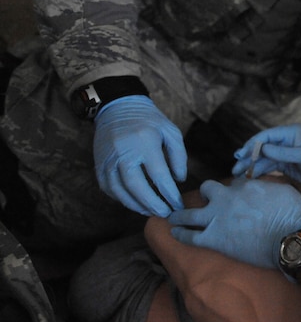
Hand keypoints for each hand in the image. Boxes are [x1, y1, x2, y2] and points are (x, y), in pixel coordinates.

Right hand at [93, 95, 186, 215]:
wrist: (118, 107)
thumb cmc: (149, 121)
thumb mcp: (171, 131)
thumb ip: (179, 156)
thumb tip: (179, 180)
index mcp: (144, 142)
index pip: (158, 174)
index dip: (169, 193)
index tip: (178, 204)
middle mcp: (123, 151)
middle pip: (136, 186)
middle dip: (152, 204)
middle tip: (166, 213)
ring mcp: (108, 158)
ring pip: (120, 190)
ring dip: (136, 205)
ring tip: (152, 211)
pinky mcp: (99, 164)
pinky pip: (108, 188)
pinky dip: (121, 199)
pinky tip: (135, 203)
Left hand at [168, 178, 300, 268]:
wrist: (292, 239)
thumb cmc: (295, 216)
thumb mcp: (286, 191)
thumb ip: (270, 188)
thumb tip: (268, 190)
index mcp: (245, 186)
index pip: (233, 183)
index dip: (234, 190)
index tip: (235, 198)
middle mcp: (227, 198)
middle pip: (207, 189)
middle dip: (205, 195)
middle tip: (204, 203)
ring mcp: (217, 218)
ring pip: (188, 213)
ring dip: (180, 215)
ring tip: (173, 217)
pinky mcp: (214, 239)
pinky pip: (189, 236)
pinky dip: (181, 234)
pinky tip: (175, 233)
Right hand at [231, 124, 300, 185]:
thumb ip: (284, 153)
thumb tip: (264, 149)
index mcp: (290, 133)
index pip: (266, 136)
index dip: (252, 144)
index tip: (241, 154)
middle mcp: (284, 140)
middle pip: (261, 147)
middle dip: (247, 156)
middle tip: (235, 167)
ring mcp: (282, 151)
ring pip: (262, 158)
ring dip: (250, 165)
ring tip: (237, 174)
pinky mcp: (283, 162)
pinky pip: (267, 165)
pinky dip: (258, 170)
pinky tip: (248, 177)